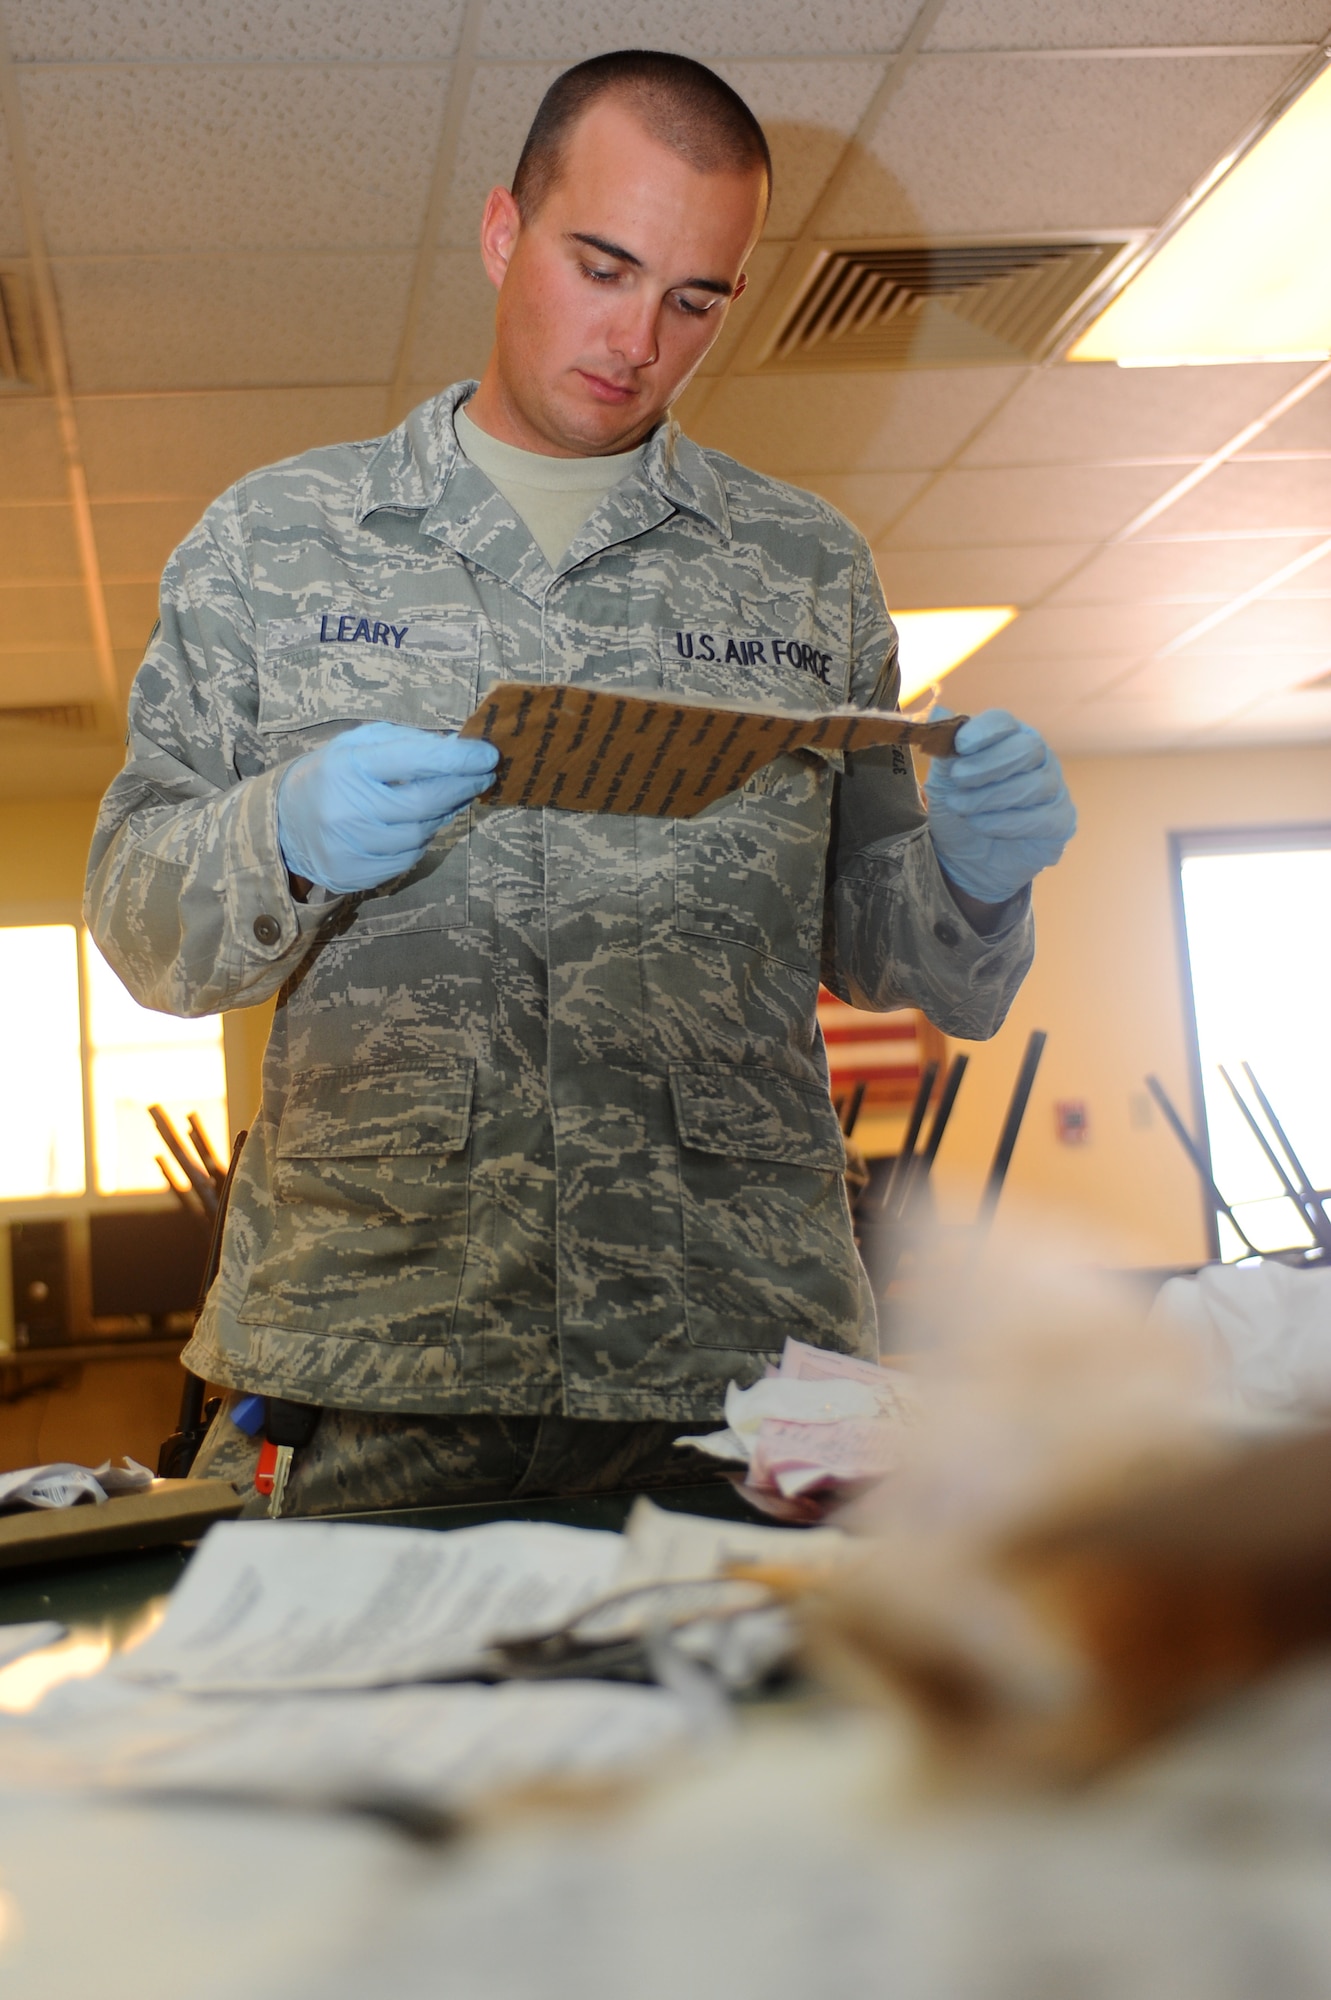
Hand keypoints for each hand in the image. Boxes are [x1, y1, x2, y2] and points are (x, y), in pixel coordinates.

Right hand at [277, 722, 498, 893]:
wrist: (284, 823)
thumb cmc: (331, 776)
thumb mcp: (357, 746)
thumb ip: (405, 743)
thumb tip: (457, 749)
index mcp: (347, 766)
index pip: (413, 760)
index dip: (457, 760)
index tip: (487, 755)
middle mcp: (346, 808)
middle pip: (423, 803)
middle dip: (461, 788)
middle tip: (482, 777)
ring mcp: (349, 845)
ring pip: (419, 835)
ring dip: (441, 816)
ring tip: (444, 800)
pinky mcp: (353, 873)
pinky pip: (406, 859)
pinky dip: (420, 841)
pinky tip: (416, 826)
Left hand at [925, 708, 1074, 904]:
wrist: (965, 859)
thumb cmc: (959, 810)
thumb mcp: (942, 781)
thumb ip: (944, 749)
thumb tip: (939, 710)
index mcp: (1008, 738)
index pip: (1005, 722)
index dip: (983, 731)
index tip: (960, 746)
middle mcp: (1037, 758)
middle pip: (1028, 748)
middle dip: (989, 765)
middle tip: (958, 779)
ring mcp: (1053, 788)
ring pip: (1035, 784)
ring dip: (991, 797)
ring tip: (962, 808)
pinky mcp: (1060, 821)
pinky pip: (1042, 817)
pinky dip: (1007, 822)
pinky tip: (981, 825)